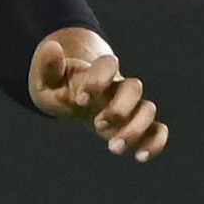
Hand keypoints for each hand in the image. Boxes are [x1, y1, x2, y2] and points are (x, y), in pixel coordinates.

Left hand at [28, 27, 164, 161]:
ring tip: (112, 147)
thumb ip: (48, 66)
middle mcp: (118, 87)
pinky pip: (157, 130)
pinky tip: (139, 157)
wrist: (74, 98)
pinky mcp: (136, 125)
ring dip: (134, 129)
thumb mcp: (46, 80)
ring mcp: (130, 106)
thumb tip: (51, 46)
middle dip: (118, 109)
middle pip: (134, 87)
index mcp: (97, 72)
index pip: (109, 64)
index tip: (80, 100)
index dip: (98, 80)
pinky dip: (155, 143)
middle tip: (96, 125)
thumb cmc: (59, 87)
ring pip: (148, 109)